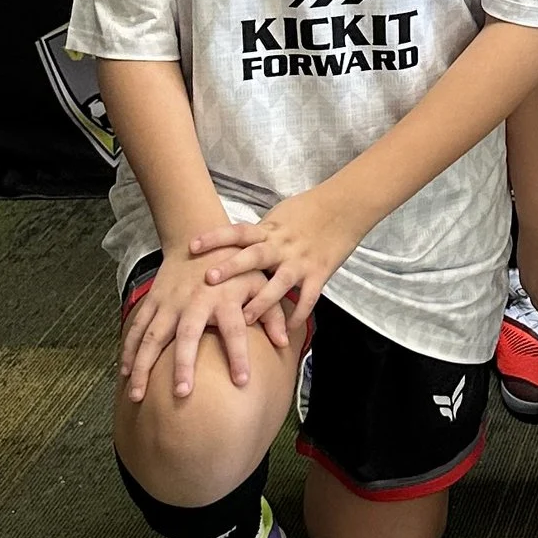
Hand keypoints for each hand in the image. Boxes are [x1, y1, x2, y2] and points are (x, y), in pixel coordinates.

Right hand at [119, 245, 277, 404]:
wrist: (197, 234)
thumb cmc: (233, 265)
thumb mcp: (258, 281)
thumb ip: (271, 311)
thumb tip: (284, 341)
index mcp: (224, 298)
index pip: (235, 330)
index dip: (239, 355)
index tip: (242, 382)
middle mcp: (195, 301)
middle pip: (187, 335)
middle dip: (183, 364)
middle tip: (182, 393)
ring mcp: (170, 302)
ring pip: (153, 336)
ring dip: (144, 365)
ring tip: (137, 394)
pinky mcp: (153, 301)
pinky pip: (138, 327)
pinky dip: (129, 349)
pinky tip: (124, 373)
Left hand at [191, 180, 368, 320]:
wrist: (346, 207)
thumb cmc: (309, 210)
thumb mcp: (280, 216)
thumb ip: (259, 235)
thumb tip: (233, 246)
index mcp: (271, 229)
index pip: (238, 231)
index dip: (215, 237)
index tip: (192, 246)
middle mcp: (283, 245)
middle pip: (254, 256)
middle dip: (231, 268)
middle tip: (209, 279)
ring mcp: (301, 261)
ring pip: (279, 283)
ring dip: (261, 302)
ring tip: (243, 320)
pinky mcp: (320, 274)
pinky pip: (308, 298)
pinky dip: (298, 315)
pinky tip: (286, 330)